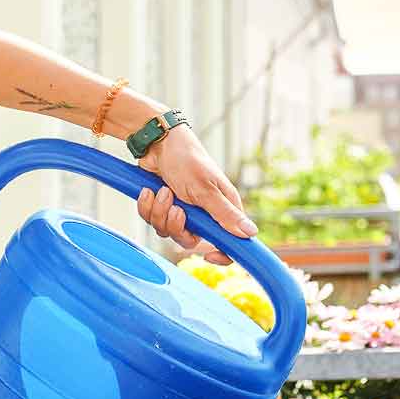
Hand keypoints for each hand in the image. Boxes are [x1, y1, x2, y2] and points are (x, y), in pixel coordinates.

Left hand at [135, 125, 256, 265]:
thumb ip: (225, 214)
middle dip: (177, 227)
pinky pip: (152, 220)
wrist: (157, 142)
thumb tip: (251, 234)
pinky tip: (149, 191)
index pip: (230, 241)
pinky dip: (148, 207)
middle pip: (190, 240)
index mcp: (222, 207)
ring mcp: (183, 210)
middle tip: (175, 208)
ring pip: (167, 231)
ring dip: (159, 213)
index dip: (221, 254)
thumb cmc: (187, 159)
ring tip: (162, 191)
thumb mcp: (206, 189)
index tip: (208, 256)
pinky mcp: (164, 206)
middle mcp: (204, 212)